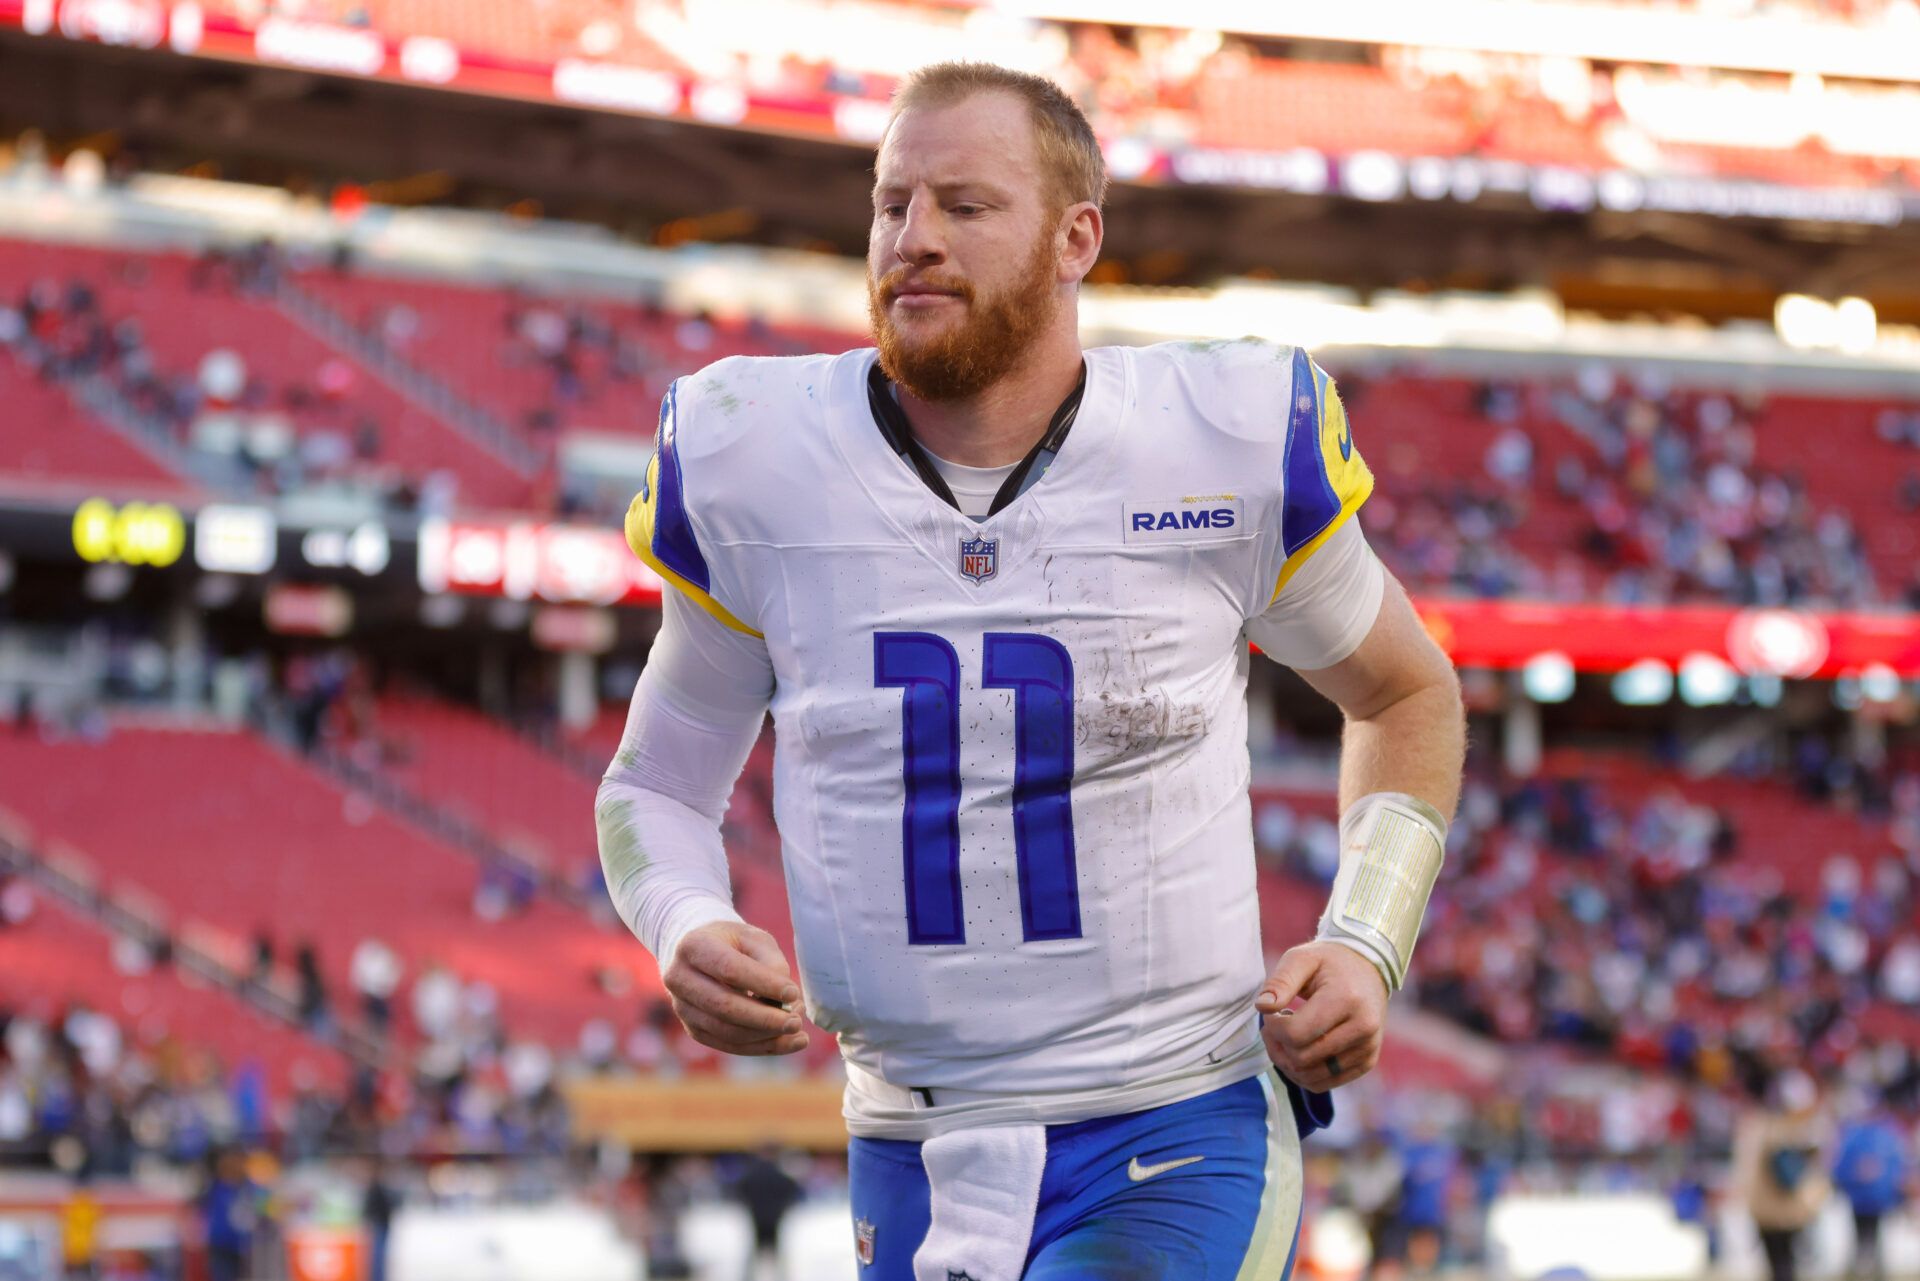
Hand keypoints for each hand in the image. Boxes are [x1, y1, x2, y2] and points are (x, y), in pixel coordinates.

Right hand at [663, 921, 809, 1055]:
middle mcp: (678, 978)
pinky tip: (786, 1043)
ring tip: (797, 1032)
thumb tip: (786, 999)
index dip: (763, 984)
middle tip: (797, 1021)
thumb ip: (771, 962)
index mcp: (693, 946)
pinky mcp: (693, 1029)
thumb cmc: (734, 943)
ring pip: (725, 1031)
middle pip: (724, 1006)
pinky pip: (727, 1044)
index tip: (793, 993)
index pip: (729, 969)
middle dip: (765, 1018)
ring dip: (765, 1036)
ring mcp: (682, 1008)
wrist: (702, 955)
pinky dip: (759, 1047)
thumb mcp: (754, 939)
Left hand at [1255, 941, 1387, 1090]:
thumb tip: (1262, 1008)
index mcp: (1347, 999)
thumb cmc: (1329, 962)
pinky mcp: (1367, 1062)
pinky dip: (1303, 1074)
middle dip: (1277, 1046)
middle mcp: (1363, 1028)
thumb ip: (1280, 982)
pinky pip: (1325, 1083)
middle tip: (1273, 1026)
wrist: (1368, 968)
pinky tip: (1299, 1050)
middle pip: (1302, 1059)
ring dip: (1287, 1063)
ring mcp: (1368, 1048)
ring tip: (1286, 1037)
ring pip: (1312, 1077)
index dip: (1273, 1028)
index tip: (1271, 1013)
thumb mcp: (1301, 958)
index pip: (1297, 1034)